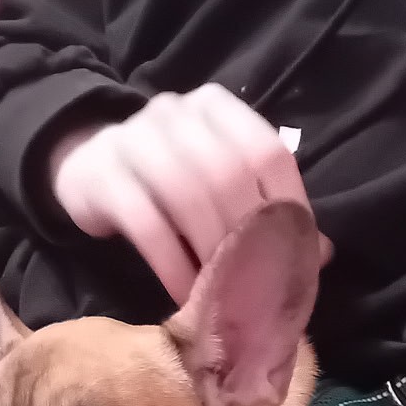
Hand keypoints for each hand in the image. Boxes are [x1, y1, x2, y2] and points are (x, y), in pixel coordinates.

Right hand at [48, 84, 331, 305]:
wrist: (85, 167)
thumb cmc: (164, 184)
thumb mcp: (215, 185)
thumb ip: (264, 208)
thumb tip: (319, 254)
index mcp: (216, 108)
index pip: (268, 152)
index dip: (289, 207)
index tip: (294, 257)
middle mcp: (176, 114)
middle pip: (228, 174)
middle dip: (247, 237)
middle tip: (256, 285)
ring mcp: (135, 140)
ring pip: (188, 196)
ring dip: (211, 253)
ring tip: (222, 296)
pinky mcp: (103, 177)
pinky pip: (147, 225)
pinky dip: (172, 265)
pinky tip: (184, 295)